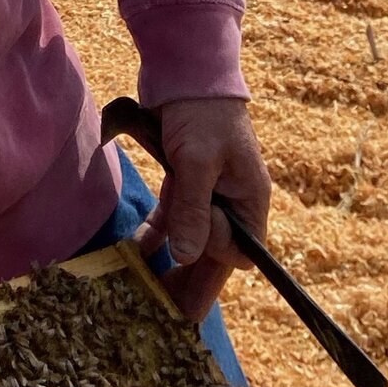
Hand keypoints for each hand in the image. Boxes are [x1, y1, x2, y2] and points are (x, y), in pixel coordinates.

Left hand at [143, 96, 272, 326]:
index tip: (187, 267)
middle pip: (216, 253)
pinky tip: (137, 253)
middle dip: (193, 282)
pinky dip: (158, 234)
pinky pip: (174, 217)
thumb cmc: (203, 113)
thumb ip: (193, 210)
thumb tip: (186, 257)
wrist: (188, 68)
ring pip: (193, 239)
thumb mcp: (199, 162)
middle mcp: (233, 200)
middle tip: (169, 318)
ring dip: (173, 263)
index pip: (240, 251)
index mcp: (250, 198)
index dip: (214, 262)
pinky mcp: (184, 179)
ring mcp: (208, 191)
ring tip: (150, 295)